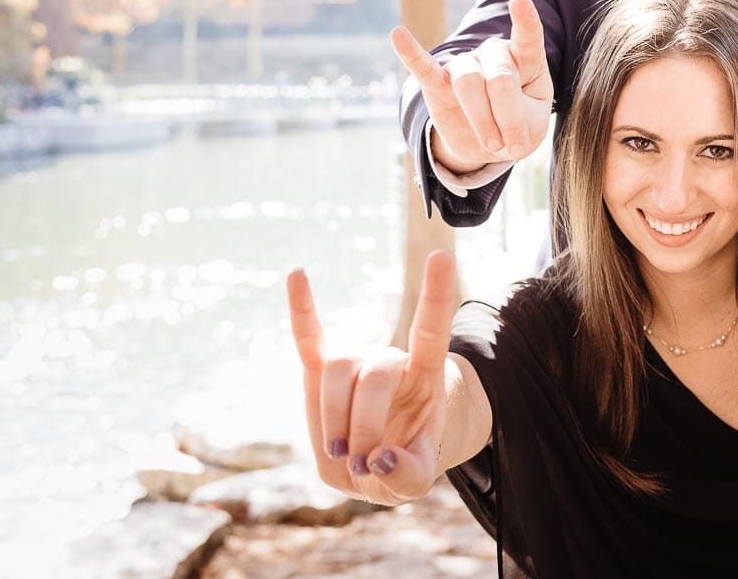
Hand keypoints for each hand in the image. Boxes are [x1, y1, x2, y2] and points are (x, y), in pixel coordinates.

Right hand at [288, 250, 456, 503]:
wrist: (384, 459)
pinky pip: (309, 341)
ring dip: (333, 415)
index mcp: (424, 375)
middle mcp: (390, 359)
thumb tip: (378, 459)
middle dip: (363, 424)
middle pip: (372, 374)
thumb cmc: (405, 461)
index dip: (435, 297)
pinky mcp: (322, 374)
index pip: (432, 330)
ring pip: (336, 368)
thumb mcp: (418, 479)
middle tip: (362, 463)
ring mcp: (356, 363)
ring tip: (339, 454)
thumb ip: (407, 476)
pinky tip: (297, 275)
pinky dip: (302, 312)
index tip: (440, 257)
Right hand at [391, 0, 553, 170]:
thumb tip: (494, 125)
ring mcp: (465, 67)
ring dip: (482, 119)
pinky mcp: (438, 84)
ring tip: (492, 145)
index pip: (527, 37)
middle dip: (508, 117)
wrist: (493, 143)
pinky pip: (424, 67)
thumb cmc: (520, 126)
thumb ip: (517, 117)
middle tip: (513, 148)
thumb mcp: (532, 125)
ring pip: (468, 83)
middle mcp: (493, 55)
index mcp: (525, 59)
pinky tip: (398, 35)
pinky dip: (411, 53)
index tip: (520, 1)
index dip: (525, 20)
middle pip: (498, 78)